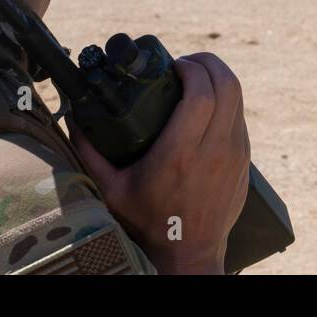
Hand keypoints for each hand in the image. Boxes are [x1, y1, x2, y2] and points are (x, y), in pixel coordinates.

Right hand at [69, 53, 250, 273]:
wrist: (189, 254)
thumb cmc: (149, 223)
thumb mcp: (112, 189)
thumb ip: (89, 152)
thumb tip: (73, 117)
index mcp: (181, 153)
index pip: (201, 93)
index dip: (191, 68)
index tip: (174, 65)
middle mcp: (215, 150)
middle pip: (227, 86)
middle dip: (209, 63)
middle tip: (187, 63)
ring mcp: (235, 154)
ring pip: (238, 98)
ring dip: (219, 79)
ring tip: (196, 78)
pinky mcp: (244, 161)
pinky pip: (240, 117)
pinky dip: (226, 102)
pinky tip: (206, 105)